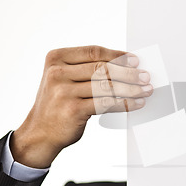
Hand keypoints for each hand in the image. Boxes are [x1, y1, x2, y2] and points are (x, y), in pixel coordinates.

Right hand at [11, 46, 152, 167]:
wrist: (40, 133)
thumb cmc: (58, 104)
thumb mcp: (64, 79)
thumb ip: (86, 70)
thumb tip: (124, 65)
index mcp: (56, 58)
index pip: (93, 52)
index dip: (117, 55)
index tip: (134, 60)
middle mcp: (57, 73)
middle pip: (102, 68)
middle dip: (128, 73)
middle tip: (145, 76)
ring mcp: (63, 91)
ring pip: (107, 86)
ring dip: (131, 89)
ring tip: (146, 90)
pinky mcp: (73, 109)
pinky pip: (106, 103)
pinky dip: (125, 103)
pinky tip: (136, 103)